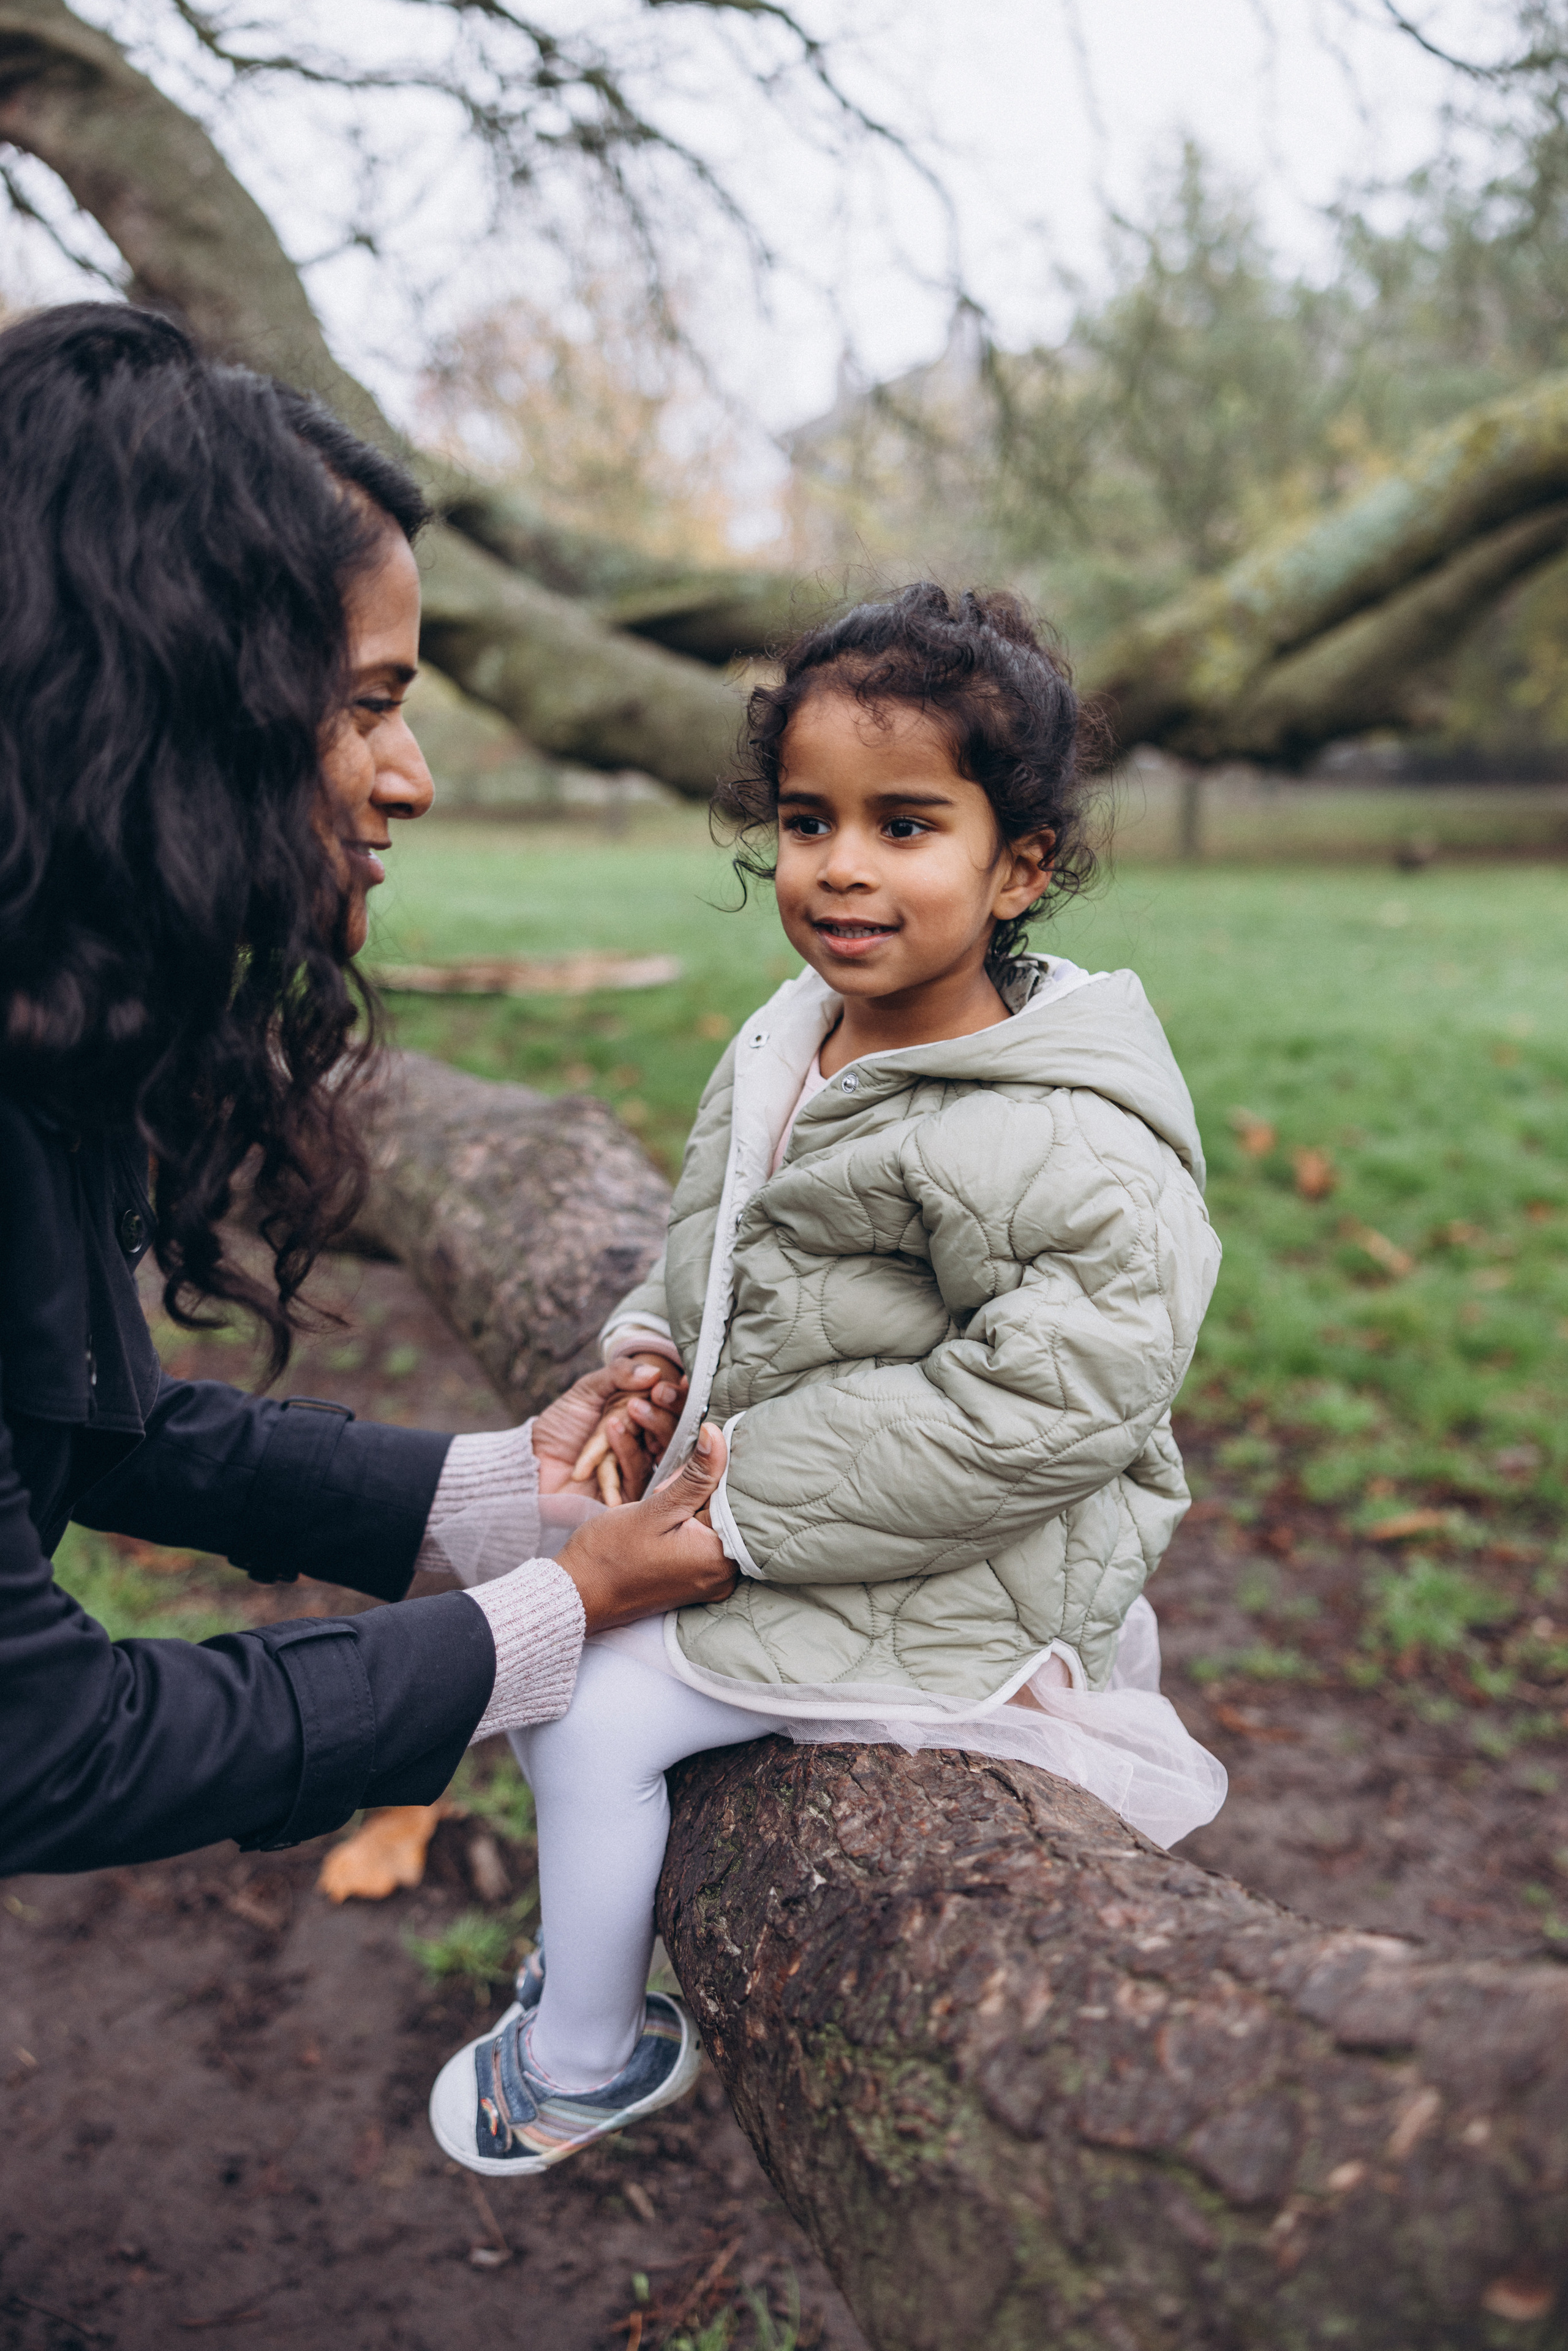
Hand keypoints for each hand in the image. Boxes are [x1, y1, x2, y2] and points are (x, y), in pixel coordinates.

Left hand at [533, 1359, 685, 1500]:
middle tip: (656, 1395)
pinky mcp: (628, 1492)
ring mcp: (640, 1469)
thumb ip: (619, 1375)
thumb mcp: (587, 1390)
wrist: (534, 1461)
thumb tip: (653, 1371)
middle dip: (664, 1413)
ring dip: (642, 1430)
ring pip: (658, 1451)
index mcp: (643, 1418)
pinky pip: (636, 1472)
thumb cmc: (561, 1424)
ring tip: (615, 1420)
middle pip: (673, 1431)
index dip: (677, 1395)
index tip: (671, 1382)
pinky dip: (623, 1453)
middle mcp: (647, 1444)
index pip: (672, 1407)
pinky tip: (610, 1434)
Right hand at [555, 1423, 735, 1632]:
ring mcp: (711, 1583)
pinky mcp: (697, 1584)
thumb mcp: (656, 1508)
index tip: (677, 1479)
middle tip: (663, 1497)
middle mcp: (724, 1576)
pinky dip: (688, 1526)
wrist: (578, 1593)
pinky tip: (664, 1525)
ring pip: (714, 1526)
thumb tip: (719, 1436)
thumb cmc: (609, 1553)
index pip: (735, 1499)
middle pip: (727, 1513)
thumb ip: (696, 1475)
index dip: (706, 1478)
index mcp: (720, 1557)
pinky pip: (704, 1544)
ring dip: (691, 1508)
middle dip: (699, 1494)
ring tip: (659, 1512)